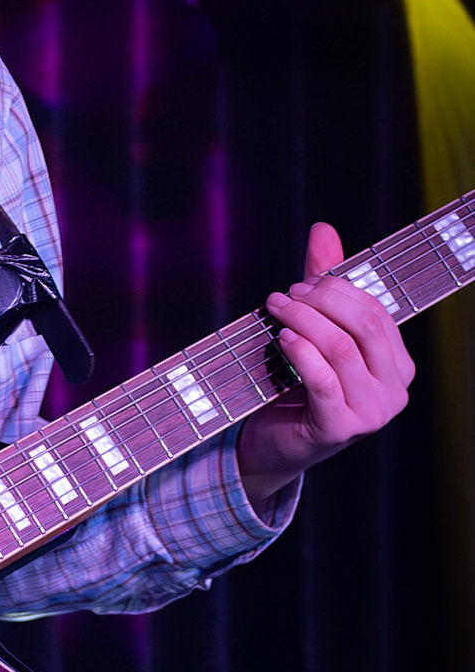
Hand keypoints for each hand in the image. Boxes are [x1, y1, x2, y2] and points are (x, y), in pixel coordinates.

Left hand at [236, 221, 415, 515]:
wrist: (274, 443)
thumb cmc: (298, 384)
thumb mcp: (314, 330)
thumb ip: (322, 284)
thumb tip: (323, 228)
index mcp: (398, 364)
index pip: (376, 311)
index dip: (339, 289)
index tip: (303, 281)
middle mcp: (394, 390)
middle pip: (363, 325)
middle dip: (322, 301)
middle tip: (286, 295)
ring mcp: (371, 414)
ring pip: (341, 349)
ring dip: (303, 320)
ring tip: (276, 309)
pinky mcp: (339, 429)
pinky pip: (323, 380)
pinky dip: (300, 352)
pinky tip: (282, 337)